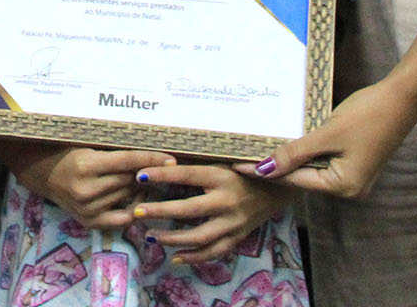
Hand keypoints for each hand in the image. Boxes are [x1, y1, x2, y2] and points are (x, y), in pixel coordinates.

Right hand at [0, 144, 174, 228]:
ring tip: (138, 178)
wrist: (43, 173)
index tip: (172, 160)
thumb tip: (151, 156)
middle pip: (130, 180)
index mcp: (85, 165)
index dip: (151, 159)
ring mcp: (87, 209)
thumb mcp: (88, 145)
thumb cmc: (68, 152)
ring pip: (127, 196)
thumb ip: (116, 152)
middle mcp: (86, 190)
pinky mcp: (88, 222)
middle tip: (153, 165)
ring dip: (137, 188)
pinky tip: (135, 199)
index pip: (127, 161)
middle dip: (143, 173)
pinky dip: (132, 209)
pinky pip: (122, 219)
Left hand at [135, 160, 293, 262]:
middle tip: (137, 212)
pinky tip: (176, 257)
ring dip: (172, 239)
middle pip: (189, 210)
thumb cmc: (245, 168)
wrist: (279, 187)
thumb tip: (163, 159)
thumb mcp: (224, 160)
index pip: (186, 175)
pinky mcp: (238, 236)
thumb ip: (198, 163)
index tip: (140, 175)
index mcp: (222, 176)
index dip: (162, 175)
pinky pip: (215, 252)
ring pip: (199, 237)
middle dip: (160, 212)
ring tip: (151, 236)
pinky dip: (194, 257)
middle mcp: (228, 200)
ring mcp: (234, 222)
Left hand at [239, 75, 416, 198]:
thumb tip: (264, 170)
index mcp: (343, 188)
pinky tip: (288, 144)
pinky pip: (324, 162)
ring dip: (290, 160)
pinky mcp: (356, 164)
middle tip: (243, 156)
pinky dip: (307, 154)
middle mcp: (349, 190)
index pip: (294, 181)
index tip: (238, 165)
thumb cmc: (367, 115)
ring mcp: (354, 178)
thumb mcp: (327, 134)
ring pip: (312, 170)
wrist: (402, 99)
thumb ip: (295, 153)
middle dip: (276, 168)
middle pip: (303, 179)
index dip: (265, 172)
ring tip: (259, 150)